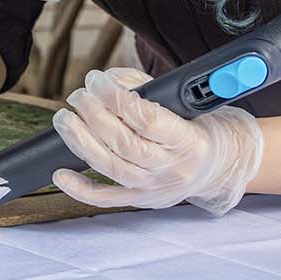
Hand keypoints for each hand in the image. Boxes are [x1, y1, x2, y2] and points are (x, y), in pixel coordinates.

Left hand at [51, 68, 263, 214]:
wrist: (220, 165)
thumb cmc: (197, 127)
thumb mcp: (183, 102)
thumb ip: (145, 87)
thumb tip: (107, 80)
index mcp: (189, 140)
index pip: (146, 120)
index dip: (115, 97)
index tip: (96, 80)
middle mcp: (172, 168)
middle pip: (124, 143)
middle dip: (93, 115)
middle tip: (78, 96)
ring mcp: (155, 188)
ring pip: (111, 168)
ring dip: (80, 141)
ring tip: (65, 119)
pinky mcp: (140, 200)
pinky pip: (106, 198)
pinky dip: (80, 189)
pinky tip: (60, 173)